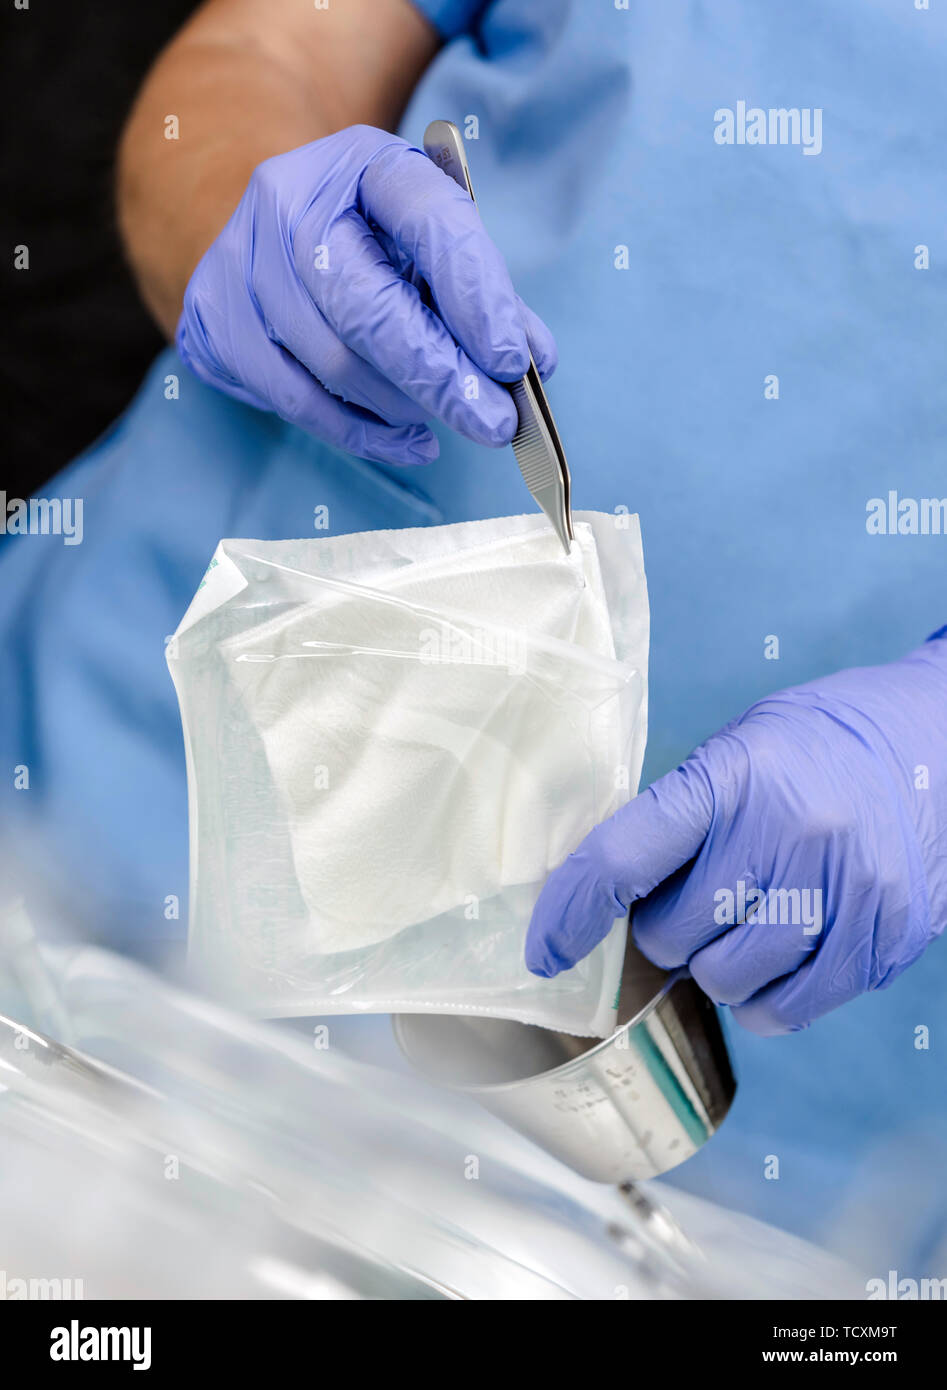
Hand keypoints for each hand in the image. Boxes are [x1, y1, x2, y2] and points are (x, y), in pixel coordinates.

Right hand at [176, 125, 555, 465]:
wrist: (264, 227)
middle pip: (369, 306)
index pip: (428, 219)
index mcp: (362, 162)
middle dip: (441, 376)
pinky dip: (360, 432)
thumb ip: (479, 294)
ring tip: (440, 421)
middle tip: (494, 424)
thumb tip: (533, 364)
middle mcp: (290, 201)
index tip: (512, 361)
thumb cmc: (367, 239)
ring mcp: (242, 261)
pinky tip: (404, 440)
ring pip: (333, 363)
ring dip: (402, 407)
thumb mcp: (427, 241)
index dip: (475, 294)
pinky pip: (295, 399)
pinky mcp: (213, 319)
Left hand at [526, 634, 946, 1034]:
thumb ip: (682, 815)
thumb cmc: (827, 742)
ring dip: (715, 964)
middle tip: (701, 893)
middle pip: (672, 934)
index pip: (624, 856)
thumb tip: (609, 892)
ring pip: (724, 981)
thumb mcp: (743, 747)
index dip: (570, 912)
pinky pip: (787, 1010)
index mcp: (735, 775)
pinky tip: (777, 957)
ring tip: (747, 918)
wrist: (944, 739)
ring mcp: (841, 891)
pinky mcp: (882, 940)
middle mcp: (787, 833)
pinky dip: (764, 999)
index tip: (544, 949)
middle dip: (667, 927)